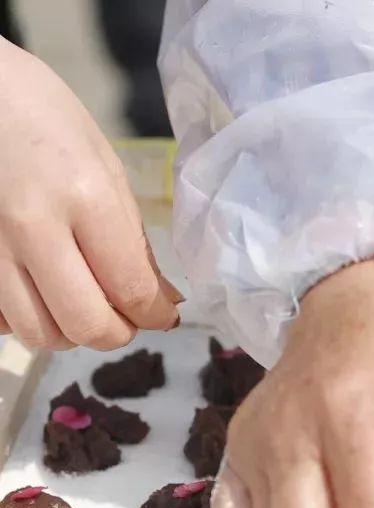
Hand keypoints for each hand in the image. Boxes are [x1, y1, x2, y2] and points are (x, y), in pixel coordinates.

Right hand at [0, 39, 180, 349]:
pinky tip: (41, 292)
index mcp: (84, 197)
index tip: (164, 315)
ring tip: (84, 304)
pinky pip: (1, 319)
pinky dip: (28, 319)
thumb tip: (163, 300)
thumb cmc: (42, 115)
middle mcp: (31, 228)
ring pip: (38, 333)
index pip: (130, 289)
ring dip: (71, 332)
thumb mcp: (105, 165)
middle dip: (116, 332)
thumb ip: (133, 239)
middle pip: (84, 325)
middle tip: (126, 318)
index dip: (156, 315)